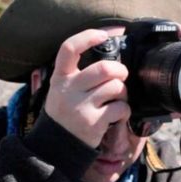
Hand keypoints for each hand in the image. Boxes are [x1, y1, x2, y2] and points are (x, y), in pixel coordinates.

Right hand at [45, 29, 130, 147]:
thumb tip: (109, 64)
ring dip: (123, 92)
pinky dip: (124, 110)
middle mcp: (69, 90)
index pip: (69, 49)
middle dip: (120, 70)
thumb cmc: (64, 114)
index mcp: (60, 78)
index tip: (102, 36)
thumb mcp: (60, 91)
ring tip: (117, 98)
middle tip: (121, 76)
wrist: (56, 145)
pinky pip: (120, 108)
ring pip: (116, 87)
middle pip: (105, 68)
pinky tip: (117, 114)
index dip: (87, 37)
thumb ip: (76, 76)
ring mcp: (81, 107)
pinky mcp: (93, 122)